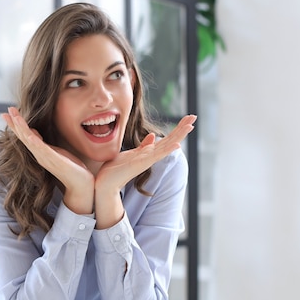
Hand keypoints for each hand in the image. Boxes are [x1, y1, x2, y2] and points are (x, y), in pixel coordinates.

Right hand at [2, 107, 94, 213]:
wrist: (81, 185)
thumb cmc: (71, 168)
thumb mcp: (56, 151)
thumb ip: (44, 144)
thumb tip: (33, 132)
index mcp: (40, 152)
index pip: (25, 136)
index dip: (16, 125)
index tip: (8, 113)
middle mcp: (39, 155)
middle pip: (23, 137)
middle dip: (15, 124)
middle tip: (6, 111)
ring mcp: (45, 157)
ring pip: (29, 140)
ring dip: (21, 128)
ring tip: (14, 116)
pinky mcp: (53, 160)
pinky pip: (41, 148)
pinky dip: (34, 140)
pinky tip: (29, 133)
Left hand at [92, 114, 195, 228]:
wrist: (105, 183)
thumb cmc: (115, 169)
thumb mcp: (130, 153)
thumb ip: (143, 146)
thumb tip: (153, 136)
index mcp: (148, 153)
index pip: (167, 138)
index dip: (177, 129)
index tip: (187, 118)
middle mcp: (150, 157)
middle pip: (170, 140)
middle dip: (182, 128)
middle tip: (194, 116)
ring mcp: (147, 161)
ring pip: (167, 146)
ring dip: (179, 136)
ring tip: (191, 126)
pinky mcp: (141, 164)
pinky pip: (157, 156)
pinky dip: (167, 150)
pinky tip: (177, 145)